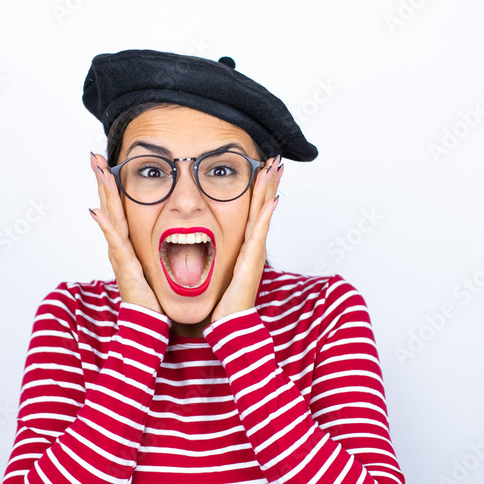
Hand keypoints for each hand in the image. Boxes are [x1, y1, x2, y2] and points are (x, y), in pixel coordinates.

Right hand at [88, 153, 164, 315]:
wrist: (147, 321)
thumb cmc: (152, 295)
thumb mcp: (156, 264)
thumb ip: (158, 247)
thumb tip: (169, 233)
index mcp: (129, 242)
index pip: (119, 207)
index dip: (113, 185)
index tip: (107, 163)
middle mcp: (120, 245)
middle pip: (110, 205)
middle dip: (102, 180)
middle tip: (94, 156)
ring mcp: (119, 255)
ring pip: (109, 217)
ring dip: (103, 193)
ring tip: (97, 172)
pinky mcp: (124, 267)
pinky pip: (114, 242)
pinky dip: (105, 226)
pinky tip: (97, 211)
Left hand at [210, 155, 283, 323]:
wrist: (230, 322)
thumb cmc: (226, 300)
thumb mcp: (221, 269)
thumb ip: (219, 254)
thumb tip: (207, 242)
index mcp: (245, 246)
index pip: (254, 210)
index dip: (260, 190)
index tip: (263, 169)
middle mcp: (253, 246)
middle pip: (263, 207)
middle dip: (269, 183)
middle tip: (276, 160)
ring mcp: (255, 252)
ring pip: (263, 215)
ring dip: (270, 191)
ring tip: (276, 170)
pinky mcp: (252, 262)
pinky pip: (259, 234)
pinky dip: (265, 217)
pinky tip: (271, 202)